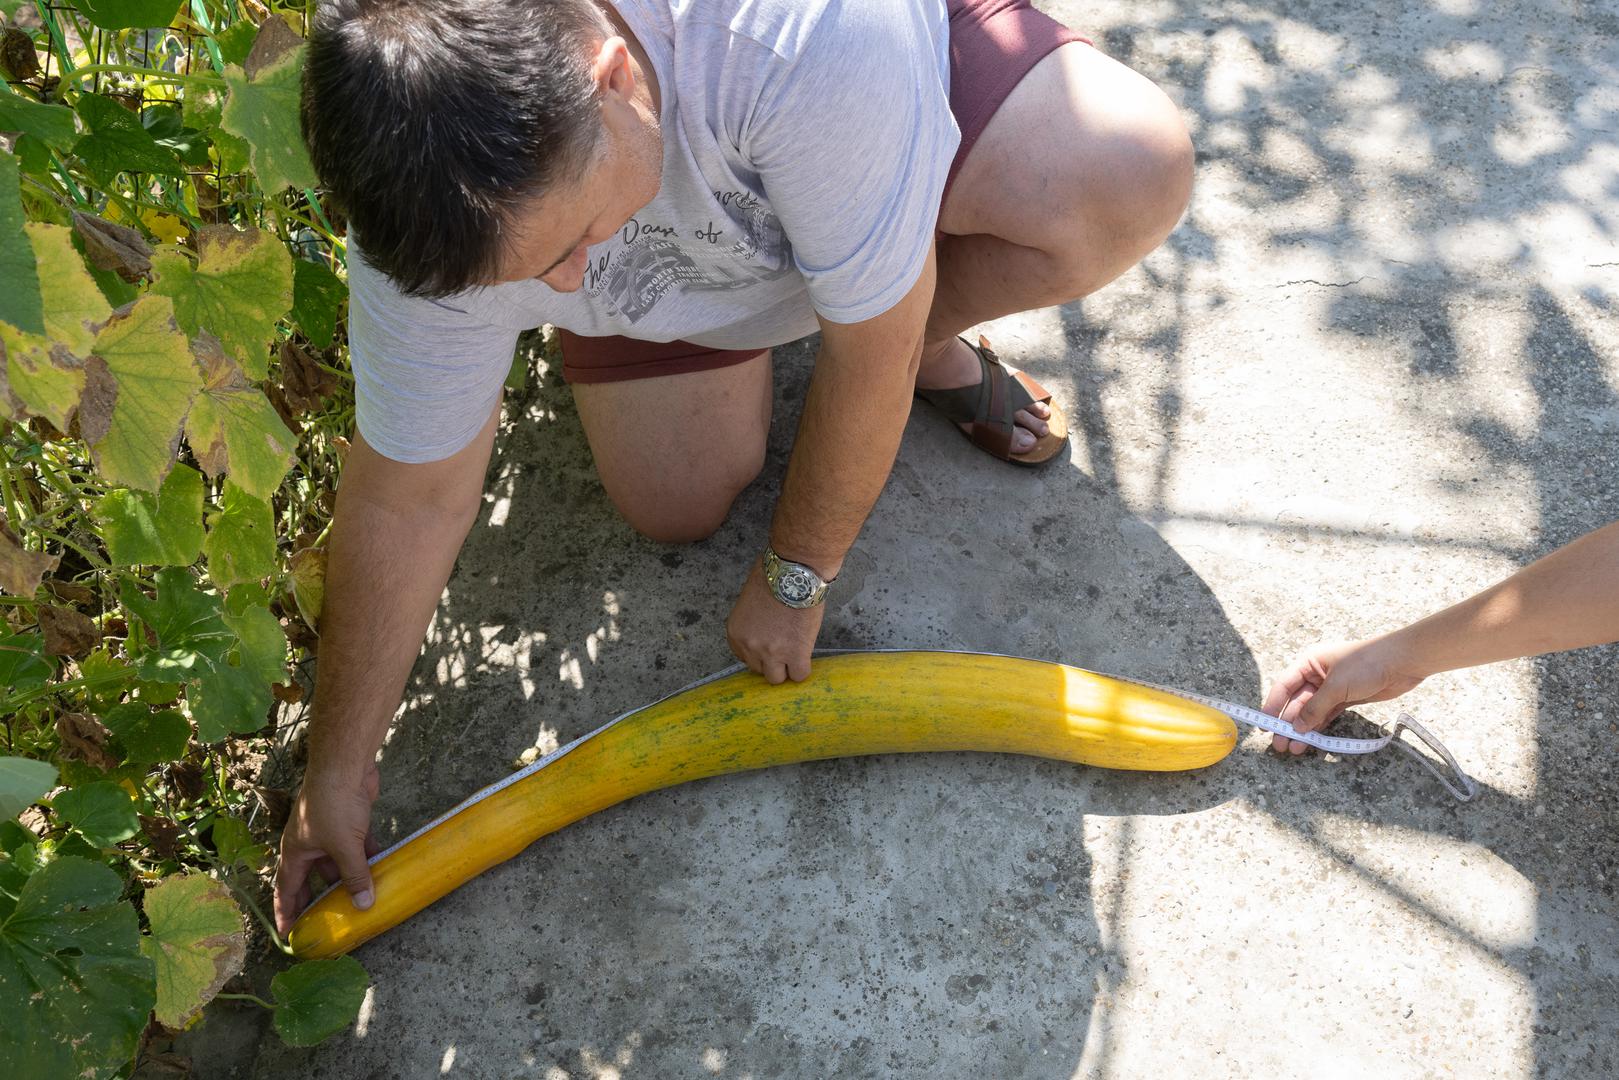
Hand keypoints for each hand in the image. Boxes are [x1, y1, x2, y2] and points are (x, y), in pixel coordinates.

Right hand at [273, 761, 381, 934]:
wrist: (345, 765)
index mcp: (295, 852)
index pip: (286, 890)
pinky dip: (367, 859)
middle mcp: (309, 844)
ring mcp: (330, 831)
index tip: (288, 935)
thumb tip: (363, 906)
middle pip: (313, 880)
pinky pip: (357, 847)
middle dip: (320, 901)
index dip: (286, 913)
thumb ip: (355, 877)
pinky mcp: (350, 821)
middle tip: (328, 924)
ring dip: (349, 879)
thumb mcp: (344, 847)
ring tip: (361, 902)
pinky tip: (381, 871)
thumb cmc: (334, 804)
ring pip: (338, 863)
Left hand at [725, 558, 825, 682]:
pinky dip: (802, 669)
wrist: (794, 572)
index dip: (758, 652)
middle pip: (758, 669)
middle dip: (770, 661)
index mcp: (735, 633)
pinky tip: (806, 657)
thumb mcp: (750, 601)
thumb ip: (752, 622)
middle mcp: (750, 647)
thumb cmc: (773, 575)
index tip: (769, 645)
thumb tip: (762, 628)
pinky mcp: (795, 654)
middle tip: (783, 648)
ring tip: (794, 654)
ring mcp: (772, 653)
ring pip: (776, 678)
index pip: (744, 657)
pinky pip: (799, 675)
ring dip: (785, 668)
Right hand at [1261, 635, 1427, 754]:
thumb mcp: (1336, 686)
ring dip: (1303, 730)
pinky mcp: (1345, 699)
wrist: (1402, 663)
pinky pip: (1326, 715)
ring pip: (1311, 712)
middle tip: (1279, 744)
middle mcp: (1316, 675)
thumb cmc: (1366, 664)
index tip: (1263, 724)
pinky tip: (1311, 741)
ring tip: (1294, 749)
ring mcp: (1331, 688)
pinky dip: (1319, 728)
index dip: (1272, 705)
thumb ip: (1315, 708)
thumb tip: (1297, 727)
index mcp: (1309, 663)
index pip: (1284, 686)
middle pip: (1296, 702)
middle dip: (1287, 724)